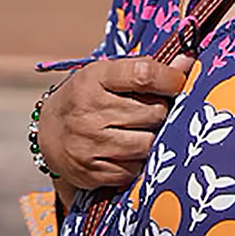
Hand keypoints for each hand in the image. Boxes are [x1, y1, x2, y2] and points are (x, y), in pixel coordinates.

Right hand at [38, 54, 194, 191]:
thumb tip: (187, 64)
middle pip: (152, 112)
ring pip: (147, 143)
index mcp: (93, 79)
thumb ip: (145, 70)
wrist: (47, 133)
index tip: (178, 82)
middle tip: (153, 110)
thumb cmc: (87, 97)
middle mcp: (89, 112)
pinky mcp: (92, 172)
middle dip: (161, 111)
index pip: (143, 75)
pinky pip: (134, 169)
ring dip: (153, 137)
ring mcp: (89, 144)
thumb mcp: (107, 75)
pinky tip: (128, 151)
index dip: (169, 78)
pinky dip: (138, 161)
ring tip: (143, 130)